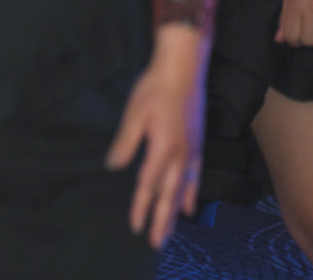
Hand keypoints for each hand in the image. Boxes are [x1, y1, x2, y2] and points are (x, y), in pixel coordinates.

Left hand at [107, 24, 205, 247]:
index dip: (141, 207)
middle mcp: (181, 154)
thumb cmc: (154, 87)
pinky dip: (190, 194)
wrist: (183, 69)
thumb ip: (126, 141)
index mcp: (163, 147)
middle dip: (161, 220)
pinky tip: (187, 206)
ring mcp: (192, 151)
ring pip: (183, 189)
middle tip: (156, 244)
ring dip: (174, 212)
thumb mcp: (134, 112)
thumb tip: (113, 166)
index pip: (148, 185)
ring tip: (169, 231)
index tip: (135, 227)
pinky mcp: (198, 145)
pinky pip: (195, 177)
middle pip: (168, 194)